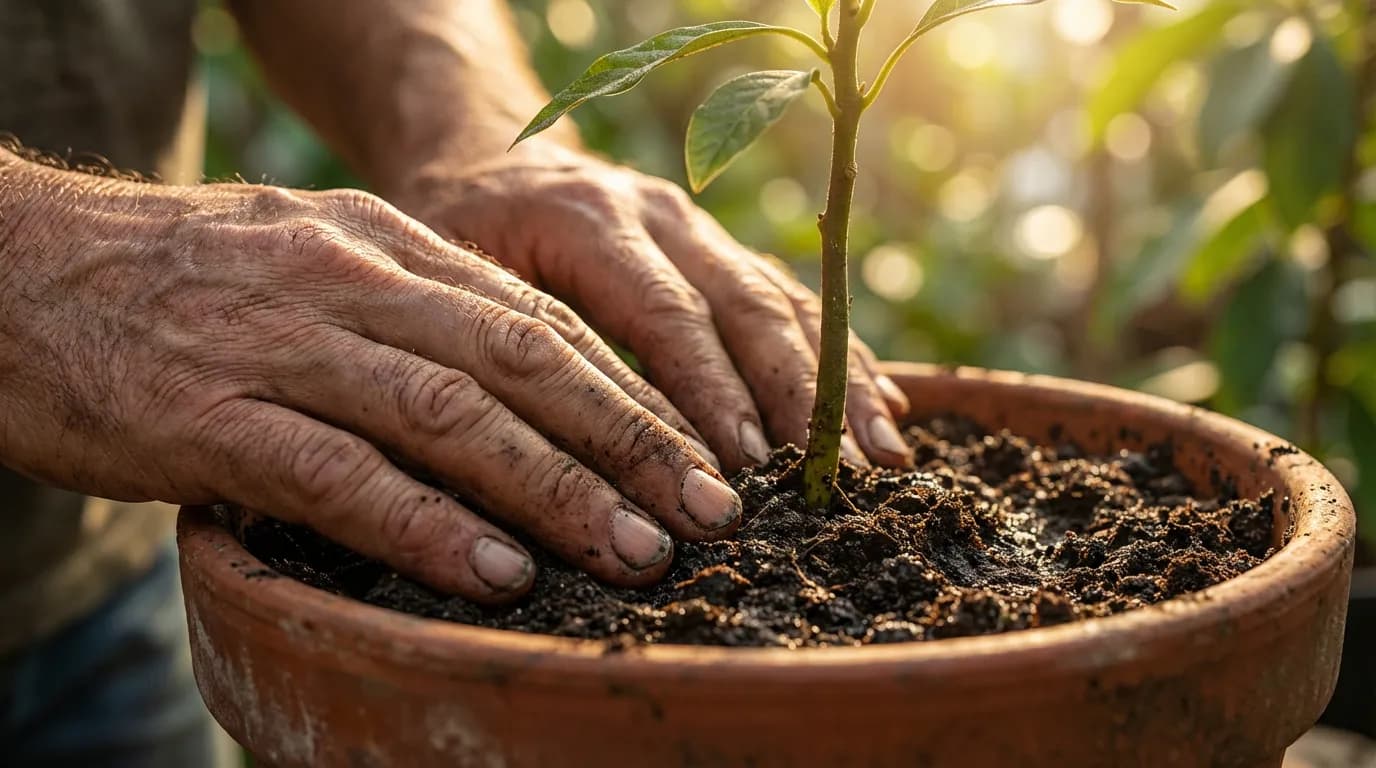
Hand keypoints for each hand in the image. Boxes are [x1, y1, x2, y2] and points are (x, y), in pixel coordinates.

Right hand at [0, 154, 741, 601]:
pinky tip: (495, 572)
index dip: (630, 393)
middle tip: (710, 514)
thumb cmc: (176, 280)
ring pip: (451, 418)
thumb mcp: (310, 259)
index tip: (701, 455)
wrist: (12, 269)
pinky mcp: (211, 416)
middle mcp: (350, 283)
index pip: (538, 323)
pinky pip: (341, 475)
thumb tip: (519, 381)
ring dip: (556, 491)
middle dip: (629, 444)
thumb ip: (411, 309)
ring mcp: (283, 346)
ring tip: (635, 553)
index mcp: (385, 244)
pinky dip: (427, 527)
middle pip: (523, 365)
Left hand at [393, 145, 912, 471]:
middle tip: (840, 478)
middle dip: (799, 398)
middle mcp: (659, 214)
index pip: (664, 313)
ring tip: (885, 458)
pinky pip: (792, 301)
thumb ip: (501, 350)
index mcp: (586, 218)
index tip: (746, 468)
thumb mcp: (447, 282)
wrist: (483, 159)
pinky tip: (885, 409)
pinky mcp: (721, 250)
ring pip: (784, 303)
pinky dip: (839, 358)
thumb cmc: (453, 234)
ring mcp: (699, 227)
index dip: (710, 393)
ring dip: (839, 384)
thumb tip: (554, 464)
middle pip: (746, 306)